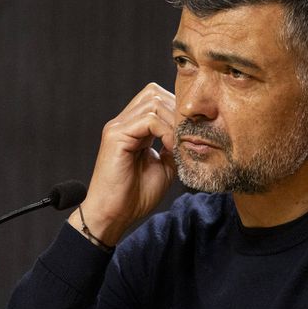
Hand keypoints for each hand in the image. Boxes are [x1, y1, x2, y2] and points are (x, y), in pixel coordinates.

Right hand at [69, 83, 176, 245]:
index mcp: (133, 128)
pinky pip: (148, 119)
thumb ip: (173, 147)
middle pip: (154, 93)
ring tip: (181, 143)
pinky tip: (172, 147)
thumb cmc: (135, 196)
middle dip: (177, 111)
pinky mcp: (115, 135)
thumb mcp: (165, 167)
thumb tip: (190, 134)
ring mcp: (117, 127)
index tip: (193, 131)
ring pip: (153, 103)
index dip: (177, 111)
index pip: (157, 100)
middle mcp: (123, 122)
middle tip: (190, 133)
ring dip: (173, 121)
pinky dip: (166, 131)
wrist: (114, 215)